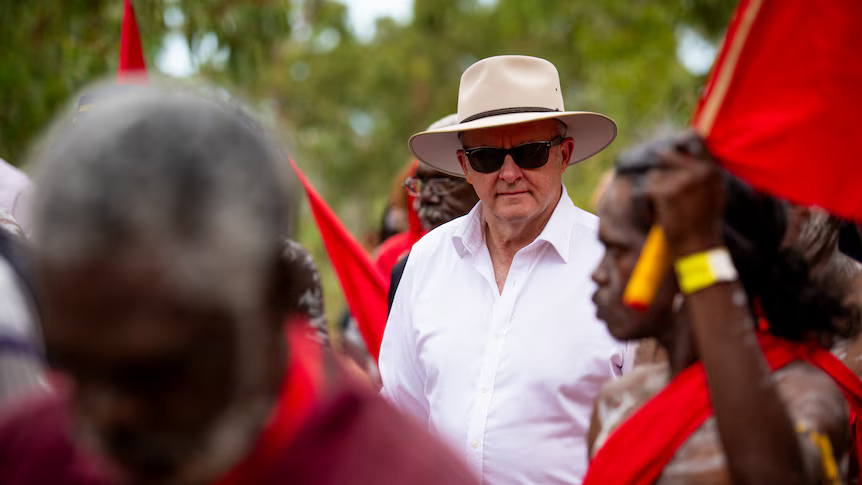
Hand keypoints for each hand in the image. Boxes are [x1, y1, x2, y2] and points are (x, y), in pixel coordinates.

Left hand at [643, 132, 724, 257]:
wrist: (698, 247)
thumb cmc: (704, 224)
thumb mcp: (713, 194)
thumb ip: (703, 173)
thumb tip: (687, 151)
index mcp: (712, 171)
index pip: (694, 140)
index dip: (679, 143)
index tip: (670, 148)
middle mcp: (699, 172)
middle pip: (666, 154)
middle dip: (659, 168)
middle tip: (660, 186)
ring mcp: (682, 180)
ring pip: (655, 173)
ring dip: (655, 188)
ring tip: (666, 207)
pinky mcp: (667, 191)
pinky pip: (649, 187)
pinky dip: (649, 200)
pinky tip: (660, 213)